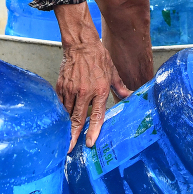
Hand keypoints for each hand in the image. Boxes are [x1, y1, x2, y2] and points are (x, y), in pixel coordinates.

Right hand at [55, 3, 131, 151]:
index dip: (93, 131)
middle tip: (69, 148)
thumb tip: (132, 96)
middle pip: (78, 119)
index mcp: (99, 90)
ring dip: (67, 126)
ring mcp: (71, 90)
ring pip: (68, 113)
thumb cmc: (99, 58)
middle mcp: (84, 92)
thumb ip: (120, 88)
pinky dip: (62, 112)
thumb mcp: (113, 73)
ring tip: (65, 138)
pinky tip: (62, 120)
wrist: (81, 44)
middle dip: (73, 135)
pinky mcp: (61, 86)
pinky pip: (61, 104)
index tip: (89, 143)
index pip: (97, 116)